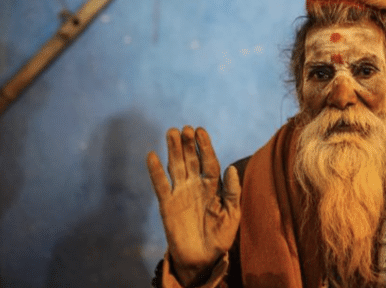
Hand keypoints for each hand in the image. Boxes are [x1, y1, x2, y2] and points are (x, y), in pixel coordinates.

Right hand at [147, 126, 240, 285]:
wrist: (202, 258)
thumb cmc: (220, 236)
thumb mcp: (233, 214)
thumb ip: (233, 192)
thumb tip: (232, 168)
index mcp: (213, 187)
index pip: (209, 162)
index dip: (205, 147)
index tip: (201, 131)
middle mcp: (196, 186)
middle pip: (191, 160)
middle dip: (189, 144)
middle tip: (186, 128)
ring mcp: (180, 193)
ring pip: (175, 167)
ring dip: (173, 150)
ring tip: (172, 132)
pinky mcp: (167, 204)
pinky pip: (160, 185)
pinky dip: (155, 171)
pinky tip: (151, 155)